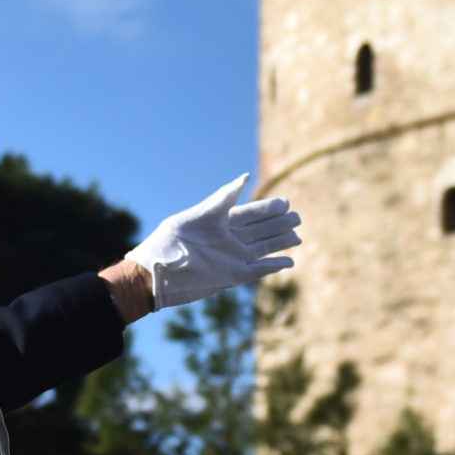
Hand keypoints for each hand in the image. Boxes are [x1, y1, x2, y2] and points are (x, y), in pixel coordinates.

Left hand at [124, 175, 300, 311]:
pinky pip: (257, 271)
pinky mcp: (232, 277)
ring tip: (298, 237)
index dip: (268, 208)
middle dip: (279, 224)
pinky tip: (289, 262)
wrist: (155, 274)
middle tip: (298, 217)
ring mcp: (232, 259)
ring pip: (263, 249)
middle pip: (261, 230)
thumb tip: (245, 177)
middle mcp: (229, 240)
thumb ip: (223, 199)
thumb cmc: (172, 241)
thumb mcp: (199, 215)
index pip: (251, 213)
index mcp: (220, 222)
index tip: (286, 202)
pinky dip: (273, 266)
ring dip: (280, 243)